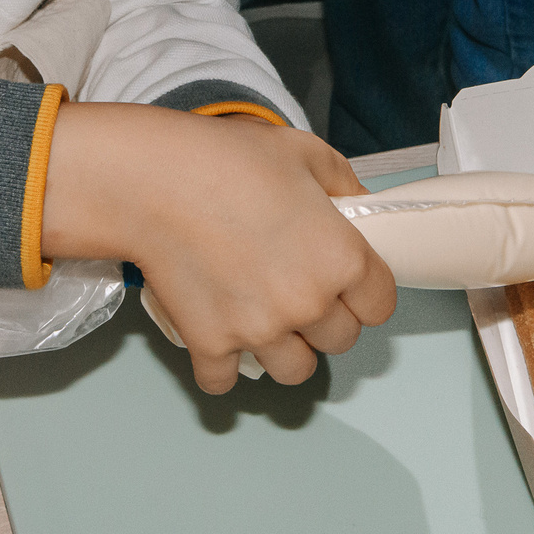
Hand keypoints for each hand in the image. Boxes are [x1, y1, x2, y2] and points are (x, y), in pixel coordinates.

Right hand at [40, 104, 396, 392]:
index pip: (380, 305)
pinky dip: (222, 366)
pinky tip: (218, 337)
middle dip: (325, 319)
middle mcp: (308, 304)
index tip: (346, 282)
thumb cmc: (227, 159)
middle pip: (340, 340)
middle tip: (297, 289)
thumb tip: (361, 206)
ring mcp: (259, 331)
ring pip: (295, 370)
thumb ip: (345, 184)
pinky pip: (225, 382)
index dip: (365, 292)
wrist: (152, 180)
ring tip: (264, 317)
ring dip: (284, 349)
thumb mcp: (304, 152)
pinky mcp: (211, 345)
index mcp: (341, 260)